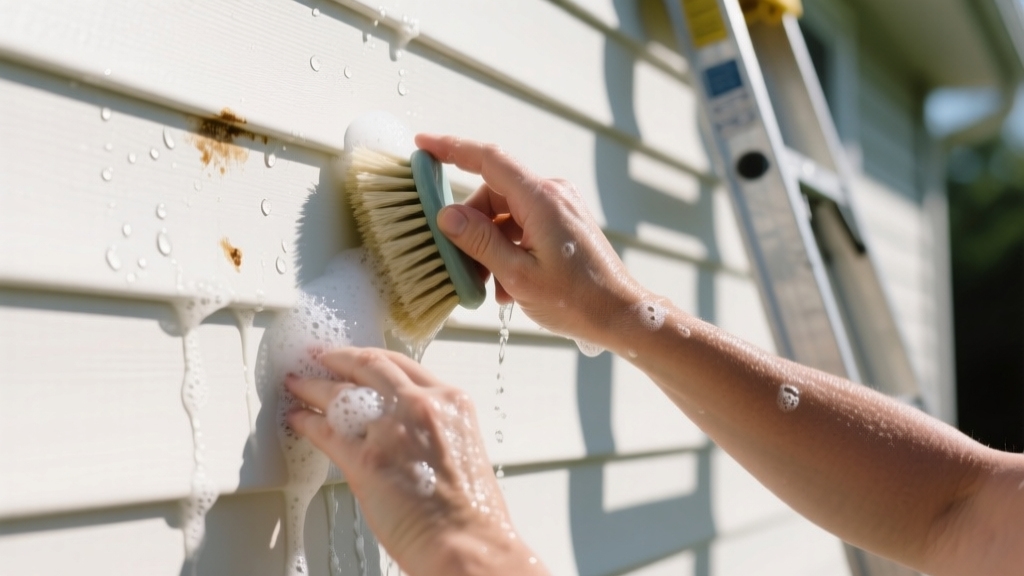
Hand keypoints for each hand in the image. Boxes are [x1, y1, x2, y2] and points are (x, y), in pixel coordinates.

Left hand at [286, 347, 545, 575]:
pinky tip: (298, 420)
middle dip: (338, 360)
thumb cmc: (471, 510)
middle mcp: (420, 405)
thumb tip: (400, 425)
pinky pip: (326, 432)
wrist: (469, 543)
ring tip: (298, 384)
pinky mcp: (366, 459)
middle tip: (319, 359)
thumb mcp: (461, 445)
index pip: (401, 364)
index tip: (355, 357)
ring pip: (341, 394)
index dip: (370, 357)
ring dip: (314, 387)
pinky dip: (307, 423)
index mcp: (450, 400)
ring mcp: (391, 429)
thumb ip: (431, 425)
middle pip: (368, 367)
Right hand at [415, 134, 645, 342]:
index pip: (488, 159)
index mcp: (542, 200)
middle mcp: (552, 195)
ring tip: (491, 284)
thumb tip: (447, 215)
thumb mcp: (518, 275)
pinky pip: (522, 226)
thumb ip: (479, 241)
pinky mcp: (563, 223)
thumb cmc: (577, 300)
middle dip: (470, 226)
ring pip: (505, 214)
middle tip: (460, 263)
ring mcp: (559, 208)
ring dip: (489, 245)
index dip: (452, 148)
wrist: (620, 315)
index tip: (423, 145)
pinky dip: (508, 249)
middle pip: (492, 195)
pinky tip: (508, 284)